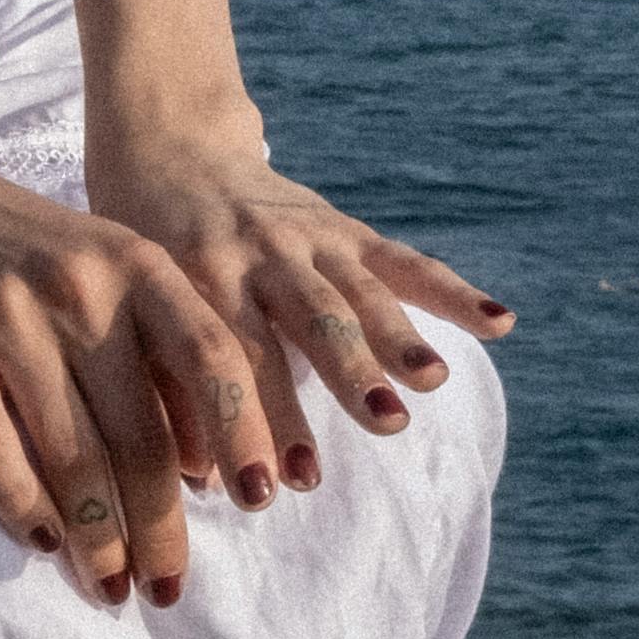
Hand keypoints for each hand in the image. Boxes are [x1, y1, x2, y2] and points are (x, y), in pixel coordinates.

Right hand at [0, 113, 270, 613]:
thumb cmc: (39, 250)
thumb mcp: (120, 266)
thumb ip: (169, 343)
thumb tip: (215, 466)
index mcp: (138, 263)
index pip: (208, 355)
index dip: (240, 430)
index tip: (257, 500)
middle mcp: (79, 287)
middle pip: (138, 431)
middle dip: (160, 524)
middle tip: (170, 586)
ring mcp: (6, 313)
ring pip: (69, 453)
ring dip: (97, 538)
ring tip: (112, 587)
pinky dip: (20, 503)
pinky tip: (43, 545)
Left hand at [82, 85, 511, 508]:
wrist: (167, 149)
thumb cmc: (146, 257)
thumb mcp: (138, 310)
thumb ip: (167, 388)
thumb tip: (192, 480)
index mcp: (196, 276)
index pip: (230, 356)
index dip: (252, 422)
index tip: (268, 489)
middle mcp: (257, 252)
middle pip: (310, 317)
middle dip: (347, 374)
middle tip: (381, 427)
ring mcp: (308, 236)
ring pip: (359, 289)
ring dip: (399, 336)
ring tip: (431, 381)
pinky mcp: (344, 228)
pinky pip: (403, 261)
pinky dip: (452, 290)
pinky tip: (501, 321)